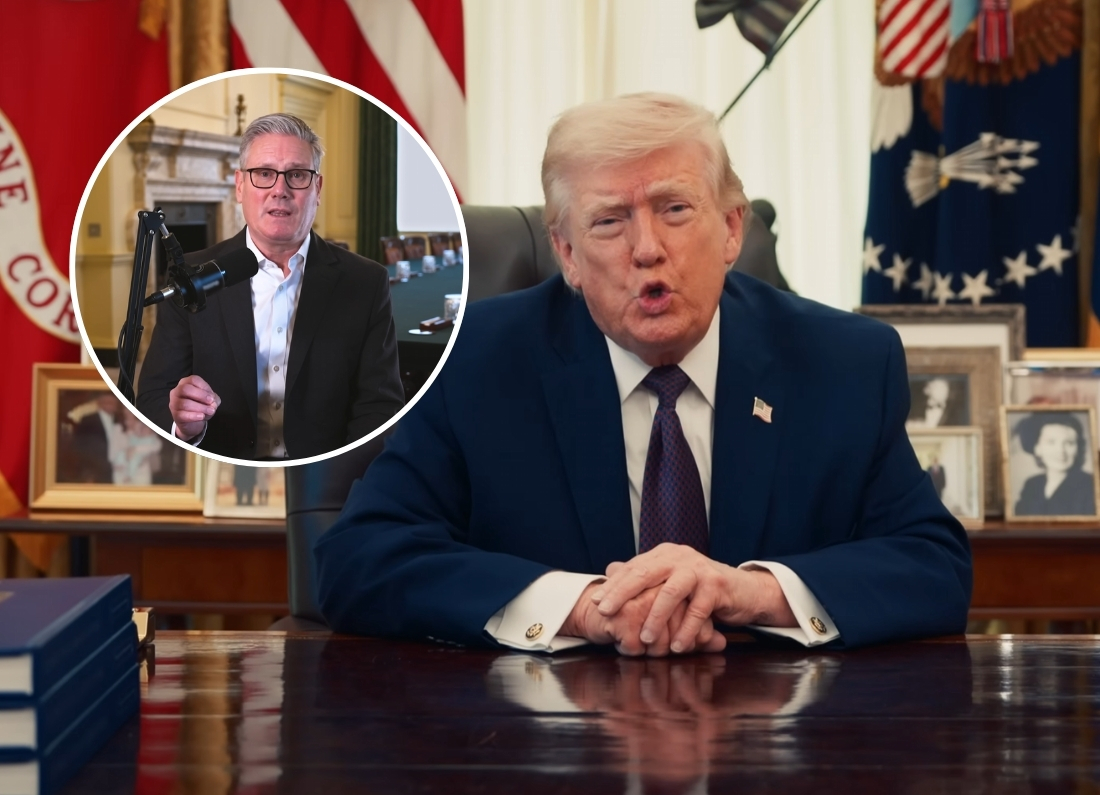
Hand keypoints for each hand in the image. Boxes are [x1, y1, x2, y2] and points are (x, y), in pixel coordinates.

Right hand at [169, 375, 219, 439]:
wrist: (193, 422)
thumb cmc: (201, 406)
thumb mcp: (211, 400)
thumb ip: (214, 399)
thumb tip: (213, 403)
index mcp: (185, 383)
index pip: (193, 380)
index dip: (204, 387)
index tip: (212, 396)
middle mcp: (177, 391)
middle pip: (185, 389)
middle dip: (201, 395)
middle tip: (211, 402)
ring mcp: (174, 403)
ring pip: (184, 403)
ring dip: (200, 407)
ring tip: (210, 411)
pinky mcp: (175, 415)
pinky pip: (182, 415)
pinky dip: (194, 416)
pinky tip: (202, 416)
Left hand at [592, 543, 795, 653]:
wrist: (744, 591)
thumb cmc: (701, 589)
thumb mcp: (670, 580)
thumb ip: (644, 576)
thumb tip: (610, 570)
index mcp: (664, 554)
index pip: (634, 568)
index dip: (614, 585)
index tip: (595, 602)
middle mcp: (680, 557)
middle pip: (646, 573)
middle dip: (623, 594)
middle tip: (606, 612)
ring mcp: (699, 569)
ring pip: (671, 592)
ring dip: (656, 617)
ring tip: (645, 638)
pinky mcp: (717, 585)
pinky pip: (698, 610)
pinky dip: (686, 630)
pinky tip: (677, 646)